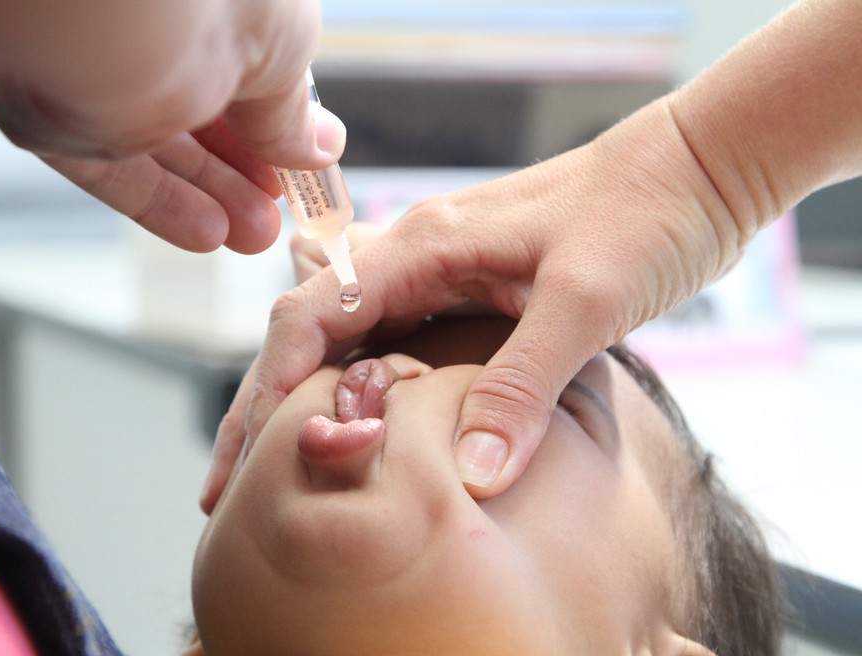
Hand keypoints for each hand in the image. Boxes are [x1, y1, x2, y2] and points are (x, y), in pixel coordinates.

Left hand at [0, 0, 344, 251]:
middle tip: (278, 210)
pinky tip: (209, 233)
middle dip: (245, 168)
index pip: (240, 58)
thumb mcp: (284, 53)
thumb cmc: (208, 3)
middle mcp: (143, 20)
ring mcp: (90, 62)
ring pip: (155, 143)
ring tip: (256, 234)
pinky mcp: (44, 110)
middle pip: (198, 107)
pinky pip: (107, 167)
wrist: (106, 11)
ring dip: (212, 194)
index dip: (272, 116)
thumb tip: (318, 148)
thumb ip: (292, 110)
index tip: (298, 163)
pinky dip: (159, 203)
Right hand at [202, 98, 743, 509]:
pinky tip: (358, 428)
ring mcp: (440, 273)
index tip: (246, 458)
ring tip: (281, 468)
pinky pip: (392, 343)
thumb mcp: (585, 302)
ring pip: (346, 340)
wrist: (694, 173)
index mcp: (423, 246)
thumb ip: (524, 384)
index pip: (311, 316)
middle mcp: (416, 256)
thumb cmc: (644, 215)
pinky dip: (362, 388)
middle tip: (235, 485)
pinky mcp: (470, 292)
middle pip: (310, 333)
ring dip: (308, 399)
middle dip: (266, 406)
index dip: (268, 389)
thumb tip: (472, 471)